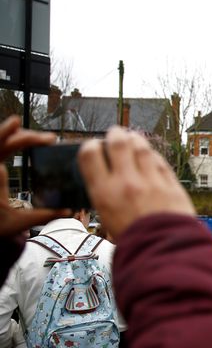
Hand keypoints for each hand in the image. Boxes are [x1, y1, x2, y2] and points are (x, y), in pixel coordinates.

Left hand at [0, 116, 68, 236]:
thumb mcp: (19, 222)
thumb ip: (44, 215)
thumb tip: (70, 210)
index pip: (2, 149)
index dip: (13, 135)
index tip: (21, 124)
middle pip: (4, 141)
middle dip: (27, 136)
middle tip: (50, 138)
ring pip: (4, 142)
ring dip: (23, 138)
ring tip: (45, 140)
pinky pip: (3, 148)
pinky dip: (17, 142)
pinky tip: (32, 140)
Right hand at [78, 126, 195, 238]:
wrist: (163, 253)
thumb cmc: (133, 242)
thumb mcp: (108, 220)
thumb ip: (107, 196)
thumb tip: (107, 180)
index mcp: (104, 193)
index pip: (90, 154)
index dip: (90, 146)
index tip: (94, 147)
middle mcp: (126, 182)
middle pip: (117, 143)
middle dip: (115, 135)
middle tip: (116, 134)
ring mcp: (151, 181)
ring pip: (142, 147)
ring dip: (136, 140)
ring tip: (133, 139)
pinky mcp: (171, 184)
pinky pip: (160, 161)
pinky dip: (153, 155)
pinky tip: (151, 156)